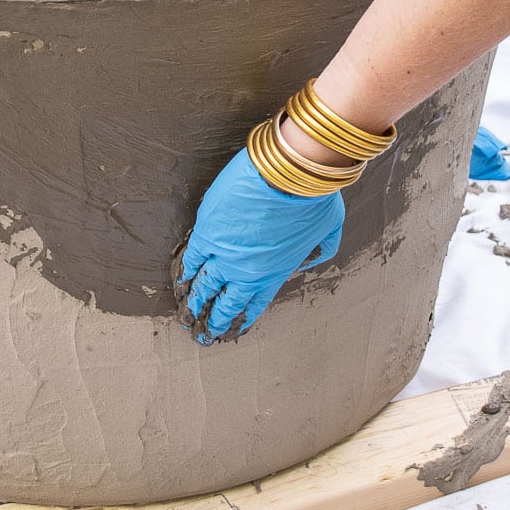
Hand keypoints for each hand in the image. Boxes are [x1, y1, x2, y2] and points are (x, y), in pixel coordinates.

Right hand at [176, 148, 344, 343]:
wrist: (288, 177)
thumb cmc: (314, 199)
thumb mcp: (329, 229)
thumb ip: (321, 250)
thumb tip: (309, 260)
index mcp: (276, 272)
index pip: (255, 303)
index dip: (242, 317)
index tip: (231, 328)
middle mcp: (248, 272)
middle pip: (227, 303)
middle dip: (215, 320)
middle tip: (204, 333)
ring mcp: (225, 255)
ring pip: (205, 286)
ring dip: (195, 302)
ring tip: (187, 315)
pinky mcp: (208, 234)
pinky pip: (192, 259)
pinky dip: (184, 271)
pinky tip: (179, 280)